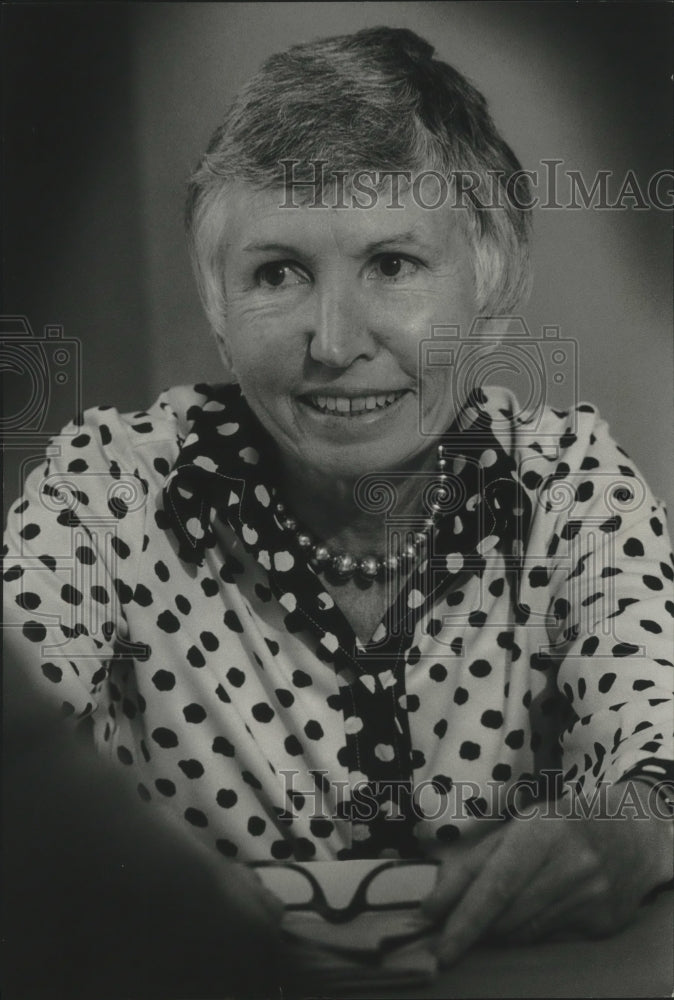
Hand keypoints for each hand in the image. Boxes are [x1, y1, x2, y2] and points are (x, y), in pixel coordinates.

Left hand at [421, 782, 672, 965]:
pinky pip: (548, 939)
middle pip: (507, 916)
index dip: (465, 918)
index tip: (438, 942)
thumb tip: (436, 903)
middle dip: (473, 929)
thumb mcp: (518, 826)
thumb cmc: (562, 825)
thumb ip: (476, 861)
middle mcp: (571, 865)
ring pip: (525, 933)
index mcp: (543, 831)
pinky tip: (525, 917)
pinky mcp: (603, 924)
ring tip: (487, 921)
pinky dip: (526, 934)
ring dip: (497, 933)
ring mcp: (591, 897)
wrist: (632, 834)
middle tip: (449, 934)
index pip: (496, 885)